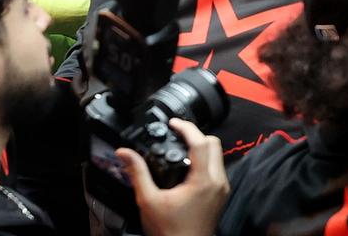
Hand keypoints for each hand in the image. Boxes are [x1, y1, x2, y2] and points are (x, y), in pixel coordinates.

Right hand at [117, 118, 228, 235]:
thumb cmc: (169, 231)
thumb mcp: (149, 200)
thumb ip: (138, 173)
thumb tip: (125, 153)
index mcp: (204, 180)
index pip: (201, 143)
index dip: (187, 128)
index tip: (173, 123)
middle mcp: (218, 181)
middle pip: (214, 144)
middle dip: (195, 135)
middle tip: (176, 134)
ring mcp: (222, 188)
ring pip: (218, 155)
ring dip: (201, 147)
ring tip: (179, 149)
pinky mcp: (221, 194)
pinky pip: (217, 168)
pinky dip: (205, 160)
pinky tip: (187, 166)